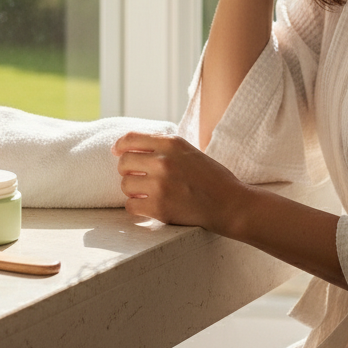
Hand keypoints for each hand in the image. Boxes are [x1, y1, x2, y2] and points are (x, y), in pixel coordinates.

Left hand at [112, 132, 248, 234]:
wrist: (230, 204)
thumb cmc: (210, 177)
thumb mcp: (188, 151)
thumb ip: (162, 146)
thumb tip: (129, 146)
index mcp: (171, 143)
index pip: (131, 139)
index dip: (120, 146)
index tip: (117, 152)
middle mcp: (163, 161)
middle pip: (124, 162)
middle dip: (126, 171)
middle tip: (137, 177)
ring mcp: (161, 185)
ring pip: (125, 185)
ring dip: (132, 190)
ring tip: (147, 192)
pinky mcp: (160, 208)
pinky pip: (131, 206)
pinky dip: (137, 207)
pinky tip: (148, 206)